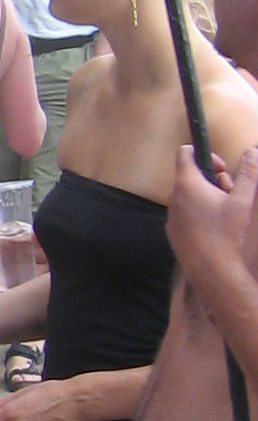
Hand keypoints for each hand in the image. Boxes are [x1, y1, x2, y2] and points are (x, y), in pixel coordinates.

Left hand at [167, 144, 257, 311]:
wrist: (212, 270)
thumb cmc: (226, 233)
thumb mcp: (242, 199)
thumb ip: (248, 172)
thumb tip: (252, 151)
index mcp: (187, 184)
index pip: (185, 152)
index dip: (204, 153)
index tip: (221, 167)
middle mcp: (174, 197)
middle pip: (190, 175)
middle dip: (212, 179)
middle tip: (229, 192)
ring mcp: (171, 215)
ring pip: (187, 196)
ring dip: (206, 197)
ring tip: (224, 212)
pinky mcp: (173, 231)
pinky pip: (184, 214)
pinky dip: (198, 214)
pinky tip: (214, 227)